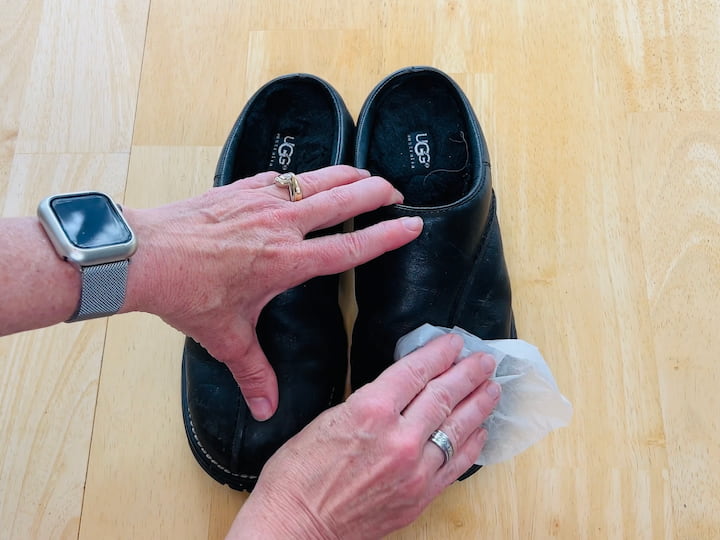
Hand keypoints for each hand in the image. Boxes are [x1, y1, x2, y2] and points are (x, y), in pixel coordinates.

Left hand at [123, 166, 421, 419]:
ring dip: (347, 176)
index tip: (411, 224)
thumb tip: (266, 408)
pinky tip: (308, 177)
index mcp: (286, 262)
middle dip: (376, 193)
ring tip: (365, 176)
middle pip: (343, 200)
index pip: (350, 246)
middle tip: (396, 192)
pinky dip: (304, 174)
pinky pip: (283, 175)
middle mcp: (281, 225)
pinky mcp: (240, 188)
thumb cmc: (185, 293)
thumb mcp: (226, 337)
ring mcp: (261, 201)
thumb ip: (252, 372)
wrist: (142, 256)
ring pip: (317, 179)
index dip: (387, 235)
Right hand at [230, 334, 500, 538]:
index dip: (439, 352)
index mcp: (371, 410)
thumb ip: (369, 402)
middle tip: (484, 360)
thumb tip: (400, 389)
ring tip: (492, 388)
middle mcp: (399, 437)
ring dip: (478, 404)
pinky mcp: (420, 496)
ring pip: (457, 428)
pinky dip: (471, 445)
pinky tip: (480, 430)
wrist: (295, 526)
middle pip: (443, 395)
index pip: (416, 370)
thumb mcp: (328, 419)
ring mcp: (415, 470)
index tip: (454, 342)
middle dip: (468, 373)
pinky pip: (455, 464)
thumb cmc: (298, 474)